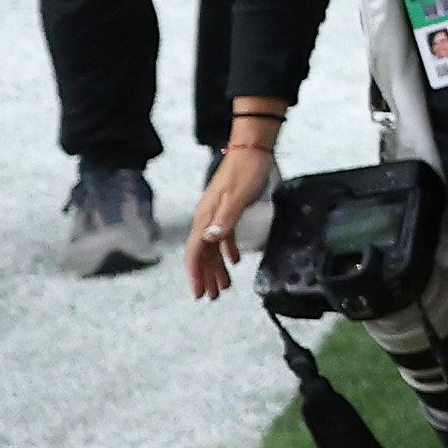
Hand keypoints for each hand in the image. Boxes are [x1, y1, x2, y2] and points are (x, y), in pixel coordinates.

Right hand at [184, 138, 273, 298]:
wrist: (252, 149)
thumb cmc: (246, 171)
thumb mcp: (239, 196)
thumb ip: (225, 218)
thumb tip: (210, 238)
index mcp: (205, 217)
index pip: (195, 252)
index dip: (196, 275)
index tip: (199, 294)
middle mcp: (206, 218)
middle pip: (203, 254)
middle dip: (206, 277)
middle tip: (212, 297)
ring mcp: (216, 214)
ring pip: (213, 248)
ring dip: (217, 267)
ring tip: (224, 286)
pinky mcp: (227, 210)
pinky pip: (223, 236)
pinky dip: (228, 251)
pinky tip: (236, 261)